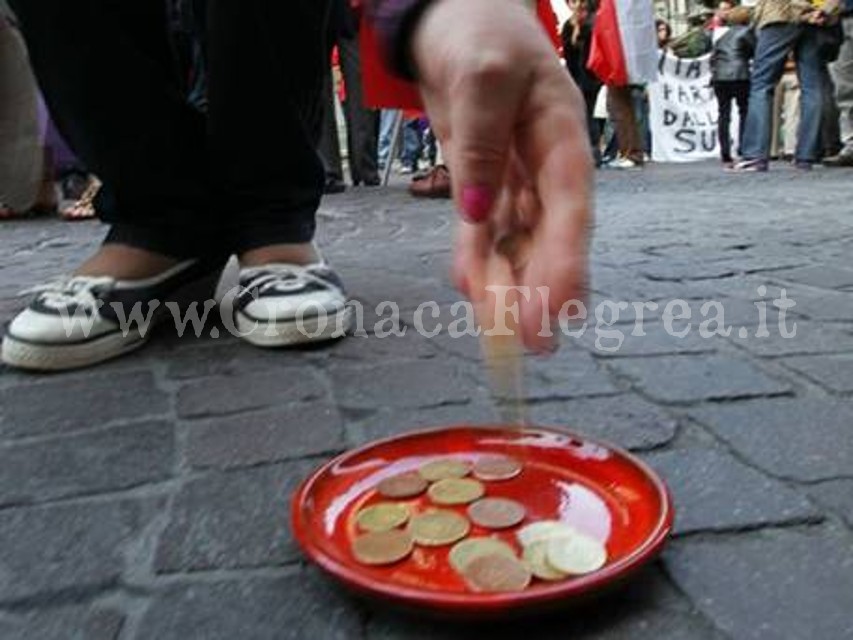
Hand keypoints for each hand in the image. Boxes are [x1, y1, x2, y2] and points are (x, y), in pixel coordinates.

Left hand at [411, 0, 591, 352]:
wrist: (452, 20)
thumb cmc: (480, 32)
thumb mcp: (483, 74)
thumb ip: (481, 145)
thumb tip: (480, 216)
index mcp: (562, 136)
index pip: (572, 208)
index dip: (569, 261)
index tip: (564, 307)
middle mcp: (544, 165)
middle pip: (548, 237)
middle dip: (541, 290)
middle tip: (533, 341)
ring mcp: (514, 177)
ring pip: (518, 242)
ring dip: (510, 287)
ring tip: (502, 334)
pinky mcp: (483, 182)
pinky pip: (483, 231)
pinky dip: (478, 261)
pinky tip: (473, 292)